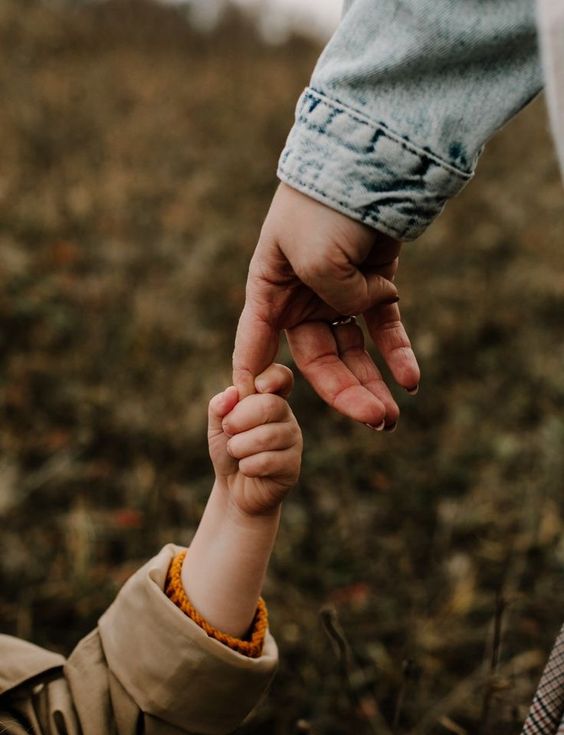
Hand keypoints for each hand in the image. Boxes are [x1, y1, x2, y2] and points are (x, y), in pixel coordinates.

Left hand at [208, 363, 301, 516]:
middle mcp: (286, 416)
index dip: (271, 377)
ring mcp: (293, 441)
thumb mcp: (218, 426)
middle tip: (228, 429)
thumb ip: (220, 406)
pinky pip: (267, 461)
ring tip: (235, 452)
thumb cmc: (229, 451)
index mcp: (270, 399)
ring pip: (267, 436)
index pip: (282, 377)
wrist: (234, 489)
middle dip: (239, 418)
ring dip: (239, 446)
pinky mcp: (293, 466)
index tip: (255, 388)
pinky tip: (246, 469)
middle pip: (270, 405)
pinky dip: (247, 466)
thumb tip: (233, 392)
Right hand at [233, 183, 419, 429]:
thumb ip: (338, 301)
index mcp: (270, 289)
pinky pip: (385, 329)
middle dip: (346, 394)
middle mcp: (301, 296)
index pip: (257, 345)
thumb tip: (371, 309)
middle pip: (320, 359)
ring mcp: (339, 292)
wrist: (370, 158)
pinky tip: (412, 380)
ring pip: (354, 351)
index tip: (258, 414)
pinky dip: (398, 353)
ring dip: (373, 383)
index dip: (256, 381)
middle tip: (374, 423)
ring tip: (391, 418)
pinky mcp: (375, 284)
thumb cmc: (326, 207)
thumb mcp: (318, 262)